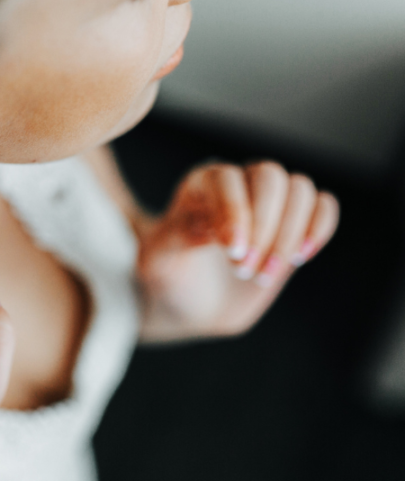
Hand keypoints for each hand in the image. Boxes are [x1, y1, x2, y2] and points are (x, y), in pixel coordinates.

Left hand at [136, 161, 338, 341]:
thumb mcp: (158, 261)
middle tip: (244, 270)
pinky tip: (300, 257)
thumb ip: (178, 237)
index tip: (233, 252)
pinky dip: (320, 228)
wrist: (189, 303)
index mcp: (199, 184)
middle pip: (270, 177)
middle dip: (265, 227)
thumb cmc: (170, 277)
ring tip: (264, 274)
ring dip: (290, 235)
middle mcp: (237, 183)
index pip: (227, 178)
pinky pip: (322, 205)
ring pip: (300, 188)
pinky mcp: (293, 223)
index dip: (235, 210)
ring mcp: (268, 201)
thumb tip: (215, 228)